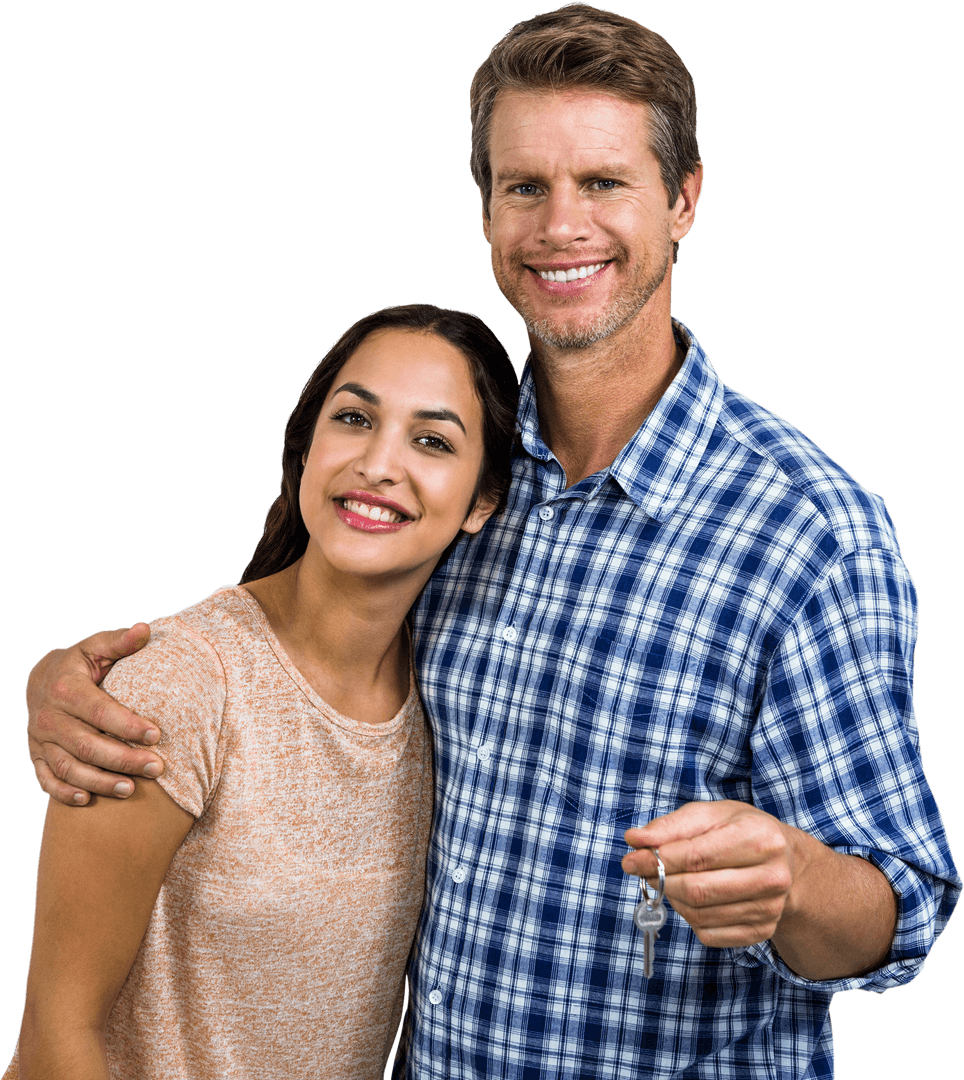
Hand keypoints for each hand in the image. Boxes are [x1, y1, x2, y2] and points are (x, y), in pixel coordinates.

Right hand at [26, 625, 164, 805]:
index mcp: (65, 688)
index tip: (157, 735)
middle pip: (87, 745)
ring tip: (131, 789)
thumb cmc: (82, 664)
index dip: (128, 725)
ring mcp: (39, 740)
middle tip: (156, 768)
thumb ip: (121, 642)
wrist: (42, 680)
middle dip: (123, 759)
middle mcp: (47, 717)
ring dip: (100, 782)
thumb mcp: (97, 647)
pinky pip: (47, 780)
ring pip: (69, 768)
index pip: (100, 711)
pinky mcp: (36, 757)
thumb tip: (146, 630)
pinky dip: (64, 793)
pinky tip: (87, 800)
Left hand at [623, 800, 798, 948]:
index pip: (696, 856)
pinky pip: (710, 934)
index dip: (657, 859)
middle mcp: (772, 877)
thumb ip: (671, 826)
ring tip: (668, 881)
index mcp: (760, 838)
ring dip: (672, 899)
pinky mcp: (762, 931)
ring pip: (700, 914)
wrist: (785, 860)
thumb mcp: (710, 815)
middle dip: (661, 881)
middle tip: (644, 872)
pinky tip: (690, 899)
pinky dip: (689, 918)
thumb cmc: (740, 830)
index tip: (631, 859)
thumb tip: (634, 840)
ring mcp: (770, 908)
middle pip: (698, 889)